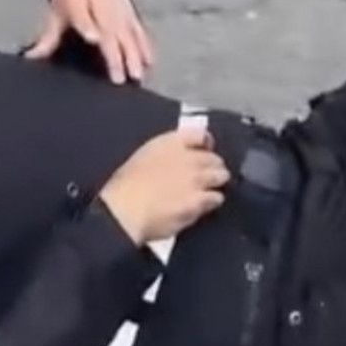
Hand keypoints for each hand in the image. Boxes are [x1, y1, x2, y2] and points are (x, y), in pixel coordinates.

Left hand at [26, 0, 153, 83]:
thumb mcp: (55, 12)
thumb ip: (48, 38)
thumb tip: (31, 57)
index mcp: (78, 0)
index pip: (82, 14)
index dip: (88, 26)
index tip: (94, 39)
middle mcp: (102, 5)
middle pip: (111, 31)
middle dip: (116, 54)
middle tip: (119, 78)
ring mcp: (119, 9)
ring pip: (128, 33)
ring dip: (134, 55)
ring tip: (137, 75)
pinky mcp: (131, 12)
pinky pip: (139, 31)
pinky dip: (145, 46)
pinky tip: (149, 63)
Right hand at [99, 128, 228, 244]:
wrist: (124, 210)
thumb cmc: (126, 187)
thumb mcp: (144, 157)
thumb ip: (165, 154)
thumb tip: (176, 159)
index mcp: (170, 143)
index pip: (201, 135)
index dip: (206, 144)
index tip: (205, 150)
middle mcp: (187, 157)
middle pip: (214, 158)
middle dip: (212, 166)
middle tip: (206, 176)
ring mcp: (196, 179)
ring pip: (220, 176)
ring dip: (216, 182)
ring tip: (208, 190)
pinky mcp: (199, 200)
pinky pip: (217, 197)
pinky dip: (213, 201)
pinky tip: (204, 205)